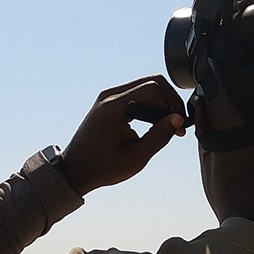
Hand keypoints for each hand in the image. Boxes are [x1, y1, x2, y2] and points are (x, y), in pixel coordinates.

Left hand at [60, 74, 185, 194]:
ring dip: (161, 103)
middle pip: (151, 83)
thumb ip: (159, 136)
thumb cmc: (101, 167)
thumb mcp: (136, 157)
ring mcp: (108, 98)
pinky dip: (150, 106)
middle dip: (169, 101)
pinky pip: (136, 95)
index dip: (171, 104)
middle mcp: (110, 96)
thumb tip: (178, 119)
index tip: (179, 124)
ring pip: (145, 87)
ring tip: (168, 126)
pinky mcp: (110, 103)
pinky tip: (156, 123)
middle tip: (177, 123)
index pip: (153, 88)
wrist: (75, 170)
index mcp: (113, 106)